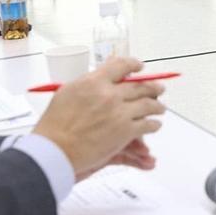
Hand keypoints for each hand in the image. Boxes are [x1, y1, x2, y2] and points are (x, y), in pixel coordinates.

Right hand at [33, 56, 166, 178]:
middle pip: (140, 86)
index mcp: (94, 82)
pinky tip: (154, 125)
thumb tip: (101, 79)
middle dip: (153, 87)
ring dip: (157, 106)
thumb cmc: (55, 124)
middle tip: (159, 88)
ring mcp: (120, 113)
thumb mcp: (67, 92)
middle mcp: (110, 94)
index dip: (134, 64)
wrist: (55, 149)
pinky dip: (153, 124)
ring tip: (160, 108)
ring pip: (149, 104)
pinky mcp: (125, 131)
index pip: (121, 65)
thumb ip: (88, 84)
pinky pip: (147, 125)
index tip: (139, 67)